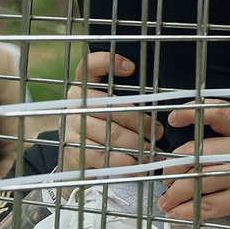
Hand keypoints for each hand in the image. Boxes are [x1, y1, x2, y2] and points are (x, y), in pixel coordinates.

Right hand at [64, 51, 161, 171]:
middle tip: (158, 133)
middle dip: (140, 121)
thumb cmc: (102, 127)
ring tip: (150, 150)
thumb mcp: (110, 110)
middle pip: (112, 107)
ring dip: (136, 144)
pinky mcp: (73, 149)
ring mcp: (71, 126)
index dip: (107, 62)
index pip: (88, 66)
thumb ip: (127, 104)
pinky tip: (137, 166)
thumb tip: (158, 116)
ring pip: (112, 133)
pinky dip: (124, 162)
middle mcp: (74, 103)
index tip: (131, 67)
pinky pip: (103, 155)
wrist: (76, 157)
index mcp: (83, 86)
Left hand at [153, 110, 229, 228]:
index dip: (192, 112)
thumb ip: (222, 140)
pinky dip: (186, 210)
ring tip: (166, 199)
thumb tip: (179, 150)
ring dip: (176, 193)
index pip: (219, 112)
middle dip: (174, 167)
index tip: (173, 118)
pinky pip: (205, 205)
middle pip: (200, 153)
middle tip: (166, 175)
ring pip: (198, 181)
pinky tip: (176, 212)